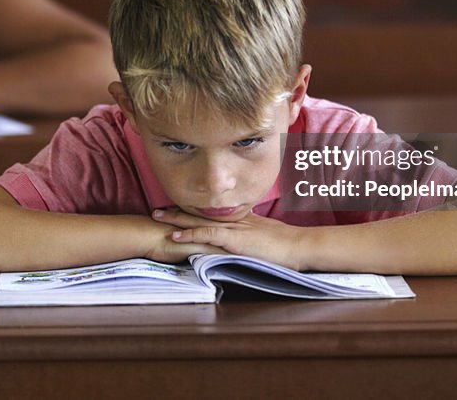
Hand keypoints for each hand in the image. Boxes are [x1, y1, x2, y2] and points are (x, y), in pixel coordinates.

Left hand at [152, 208, 306, 269]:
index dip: (190, 212)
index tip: (174, 209)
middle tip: (156, 209)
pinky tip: (175, 236)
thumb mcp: (264, 237)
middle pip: (199, 213)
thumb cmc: (286, 246)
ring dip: (176, 219)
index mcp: (239, 219)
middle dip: (177, 211)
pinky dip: (191, 235)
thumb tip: (240, 243)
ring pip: (199, 220)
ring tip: (157, 217)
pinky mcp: (235, 239)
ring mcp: (233, 228)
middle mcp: (233, 220)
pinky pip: (208, 235)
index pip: (209, 214)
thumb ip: (250, 237)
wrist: (299, 246)